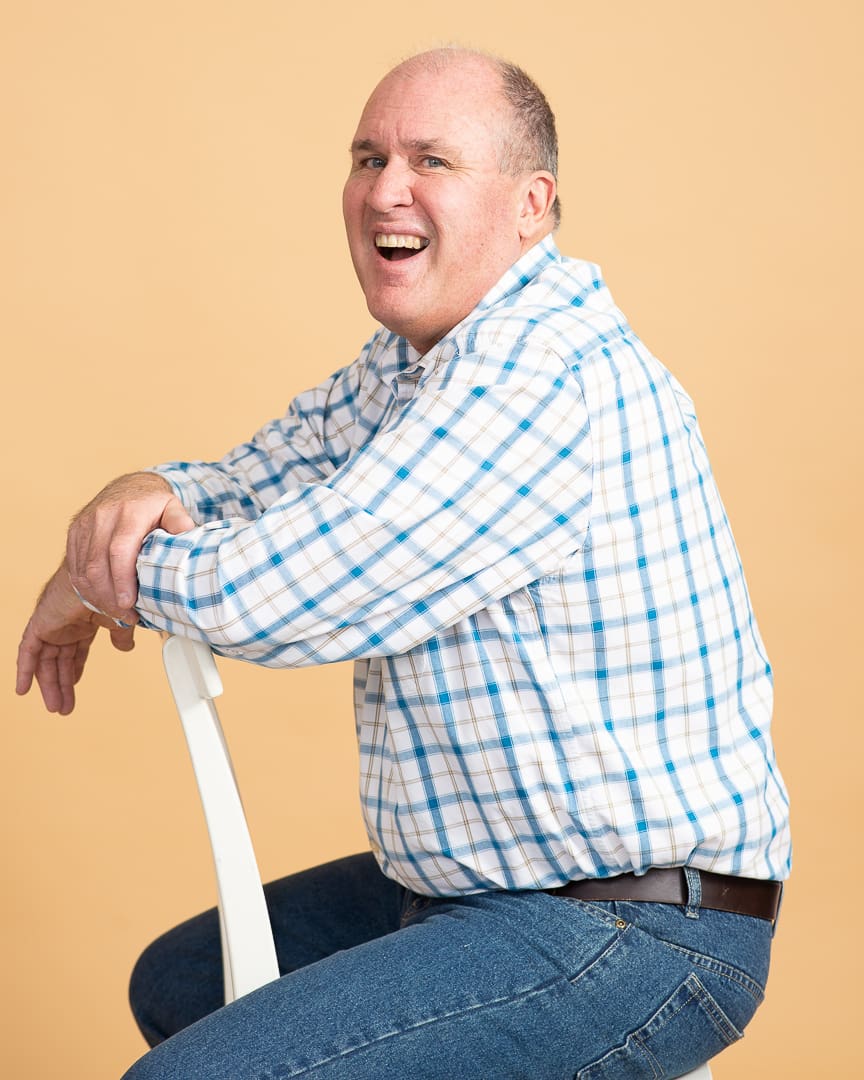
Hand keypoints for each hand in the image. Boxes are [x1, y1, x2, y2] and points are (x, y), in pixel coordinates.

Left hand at [16, 566, 135, 714]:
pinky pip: (27, 652)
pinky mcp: (40, 625)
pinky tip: (23, 689)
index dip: (75, 670)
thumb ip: (121, 637)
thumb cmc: (112, 590)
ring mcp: (52, 626)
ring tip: (55, 706)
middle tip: (64, 706)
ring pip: (46, 662)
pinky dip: (24, 670)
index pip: (76, 652)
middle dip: (62, 685)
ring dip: (50, 685)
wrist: (100, 578)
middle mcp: (65, 625)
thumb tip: (126, 648)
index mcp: (83, 623)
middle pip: (60, 662)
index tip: (75, 685)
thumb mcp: (120, 621)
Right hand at [66, 472, 194, 620]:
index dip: (122, 580)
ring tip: (116, 613)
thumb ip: (181, 524)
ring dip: (97, 597)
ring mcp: (85, 525)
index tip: (129, 603)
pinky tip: (101, 600)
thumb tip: (189, 541)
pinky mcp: (74, 533)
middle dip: (109, 597)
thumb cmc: (154, 504)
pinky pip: (74, 567)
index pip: (119, 550)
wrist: (130, 487)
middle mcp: (103, 517)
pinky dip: (85, 588)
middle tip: (126, 616)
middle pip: (97, 565)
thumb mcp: (174, 508)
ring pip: (82, 569)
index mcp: (129, 512)